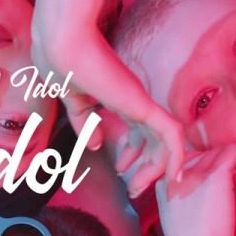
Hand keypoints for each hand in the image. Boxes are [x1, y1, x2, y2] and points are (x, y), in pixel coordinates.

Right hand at [32, 27, 186, 195]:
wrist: (60, 44)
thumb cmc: (59, 62)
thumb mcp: (70, 99)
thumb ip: (84, 120)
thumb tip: (94, 143)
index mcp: (118, 95)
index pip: (137, 126)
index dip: (133, 151)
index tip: (121, 170)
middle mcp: (133, 98)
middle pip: (153, 137)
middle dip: (146, 166)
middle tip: (134, 190)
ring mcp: (139, 101)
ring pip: (165, 141)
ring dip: (160, 169)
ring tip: (145, 190)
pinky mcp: (142, 104)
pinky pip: (171, 135)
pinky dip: (176, 157)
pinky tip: (173, 177)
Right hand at [156, 145, 235, 235]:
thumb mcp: (179, 217)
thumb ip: (186, 197)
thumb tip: (207, 189)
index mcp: (163, 184)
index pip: (186, 162)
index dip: (207, 170)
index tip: (221, 187)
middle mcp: (175, 173)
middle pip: (204, 156)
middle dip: (224, 167)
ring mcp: (194, 173)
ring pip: (219, 151)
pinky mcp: (215, 176)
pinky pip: (233, 151)